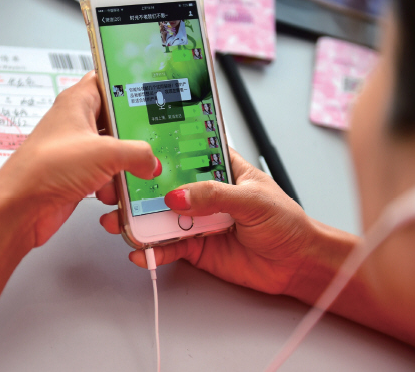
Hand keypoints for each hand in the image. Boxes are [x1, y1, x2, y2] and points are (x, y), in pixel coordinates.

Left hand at [0, 71, 160, 250]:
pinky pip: (106, 176)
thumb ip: (138, 153)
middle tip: (156, 141)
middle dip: (135, 136)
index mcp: (78, 102)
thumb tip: (151, 161)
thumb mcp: (106, 153)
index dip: (129, 84)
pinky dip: (112, 186)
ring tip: (131, 175)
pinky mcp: (77, 175)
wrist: (20, 208)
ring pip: (114, 152)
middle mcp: (76, 123)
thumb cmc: (49, 167)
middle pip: (117, 121)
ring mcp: (77, 150)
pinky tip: (109, 195)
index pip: (107, 80)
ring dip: (125, 167)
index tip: (154, 92)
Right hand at [99, 148, 312, 294]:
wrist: (296, 265)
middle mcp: (206, 193)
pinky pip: (168, 247)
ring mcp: (198, 220)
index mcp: (222, 169)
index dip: (164, 149)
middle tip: (117, 190)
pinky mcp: (196, 247)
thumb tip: (179, 195)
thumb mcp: (253, 200)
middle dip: (141, 189)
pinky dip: (153, 250)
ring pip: (162, 217)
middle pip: (166, 186)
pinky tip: (142, 251)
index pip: (188, 152)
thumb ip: (215, 195)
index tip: (137, 148)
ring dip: (140, 220)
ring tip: (121, 222)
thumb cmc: (286, 223)